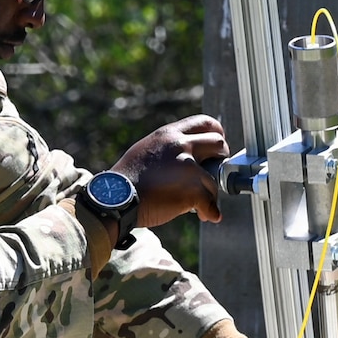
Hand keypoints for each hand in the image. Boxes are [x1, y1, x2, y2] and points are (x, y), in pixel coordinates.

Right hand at [113, 114, 228, 226]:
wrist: (116, 198)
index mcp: (169, 134)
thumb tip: (188, 152)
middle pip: (219, 144)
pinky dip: (210, 211)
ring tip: (203, 202)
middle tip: (215, 170)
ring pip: (215, 178)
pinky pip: (211, 201)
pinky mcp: (191, 190)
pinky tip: (207, 215)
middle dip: (221, 158)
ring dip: (211, 192)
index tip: (217, 144)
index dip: (216, 133)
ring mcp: (188, 168)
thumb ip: (169, 146)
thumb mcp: (147, 148)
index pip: (204, 122)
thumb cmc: (128, 179)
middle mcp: (181, 146)